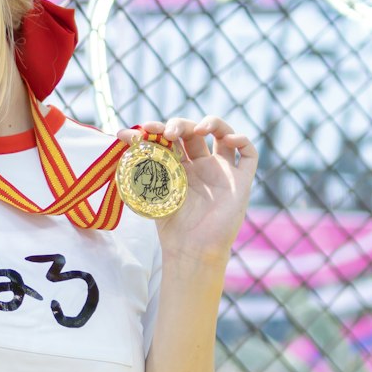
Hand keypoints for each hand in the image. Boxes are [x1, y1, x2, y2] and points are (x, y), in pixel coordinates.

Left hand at [117, 115, 256, 263]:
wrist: (192, 249)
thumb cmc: (171, 226)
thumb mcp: (150, 190)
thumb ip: (140, 164)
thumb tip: (122, 134)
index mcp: (179, 167)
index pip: (170, 138)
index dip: (157, 129)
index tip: (142, 129)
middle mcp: (201, 166)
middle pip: (193, 132)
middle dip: (179, 125)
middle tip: (166, 133)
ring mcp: (222, 171)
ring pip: (222, 134)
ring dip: (212, 123)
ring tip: (198, 129)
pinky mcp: (241, 180)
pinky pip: (249, 154)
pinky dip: (242, 139)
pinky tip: (228, 140)